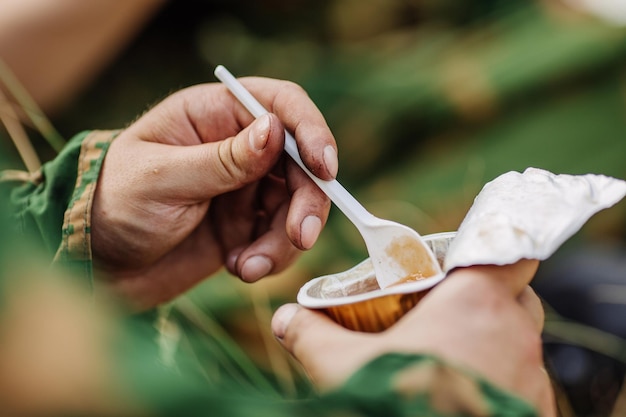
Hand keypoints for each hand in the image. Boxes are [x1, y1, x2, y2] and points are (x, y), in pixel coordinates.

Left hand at [91, 78, 335, 309]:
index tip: (325, 169)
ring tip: (246, 267)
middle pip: (300, 163)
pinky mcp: (246, 226)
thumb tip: (276, 129)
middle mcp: (237, 147)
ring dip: (283, 241)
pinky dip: (268, 258)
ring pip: (296, 206)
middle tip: (298, 238)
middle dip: (305, 203)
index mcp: (214, 115)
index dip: (311, 131)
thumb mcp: (164, 179)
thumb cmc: (115, 206)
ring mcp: (244, 189)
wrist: (98, 267)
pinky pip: (280, 238)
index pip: (280, 105)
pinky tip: (235, 267)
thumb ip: (222, 159)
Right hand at [272, 260, 555, 415]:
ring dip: (494, 344)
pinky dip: (501, 386)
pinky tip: (467, 399)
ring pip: (521, 345)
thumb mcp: (340, 365)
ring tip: (451, 359)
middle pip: (515, 298)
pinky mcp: (536, 416)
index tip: (469, 262)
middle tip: (448, 311)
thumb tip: (286, 318)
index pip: (511, 252)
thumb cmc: (392, 405)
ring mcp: (532, 380)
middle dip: (487, 298)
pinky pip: (525, 389)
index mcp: (476, 303)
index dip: (494, 250)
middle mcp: (516, 336)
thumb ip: (312, 333)